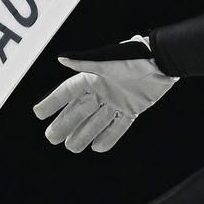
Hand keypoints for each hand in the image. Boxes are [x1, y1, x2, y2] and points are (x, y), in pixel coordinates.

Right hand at [33, 35, 178, 152]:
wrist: (164, 62)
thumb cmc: (135, 56)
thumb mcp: (109, 59)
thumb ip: (85, 61)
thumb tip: (61, 58)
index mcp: (93, 76)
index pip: (67, 92)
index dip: (53, 102)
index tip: (38, 113)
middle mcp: (103, 89)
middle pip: (79, 110)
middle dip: (65, 124)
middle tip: (52, 138)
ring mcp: (117, 100)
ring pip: (97, 121)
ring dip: (84, 134)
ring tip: (72, 147)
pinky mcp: (132, 109)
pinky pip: (118, 126)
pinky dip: (110, 136)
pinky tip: (97, 148)